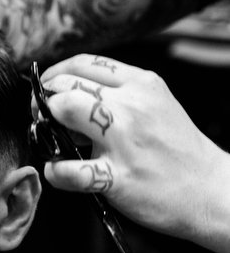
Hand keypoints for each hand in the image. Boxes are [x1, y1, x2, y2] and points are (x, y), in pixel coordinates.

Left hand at [35, 54, 229, 252]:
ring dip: (47, 122)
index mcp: (141, 84)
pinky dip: (55, 171)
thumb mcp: (156, 104)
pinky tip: (56, 171)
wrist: (208, 189)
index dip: (57, 73)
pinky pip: (72, 170)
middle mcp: (132, 106)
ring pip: (67, 109)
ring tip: (49, 137)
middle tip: (42, 114)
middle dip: (46, 98)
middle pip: (69, 84)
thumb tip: (71, 95)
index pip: (86, 63)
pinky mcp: (118, 177)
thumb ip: (120, 94)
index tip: (48, 87)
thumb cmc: (177, 149)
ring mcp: (124, 141)